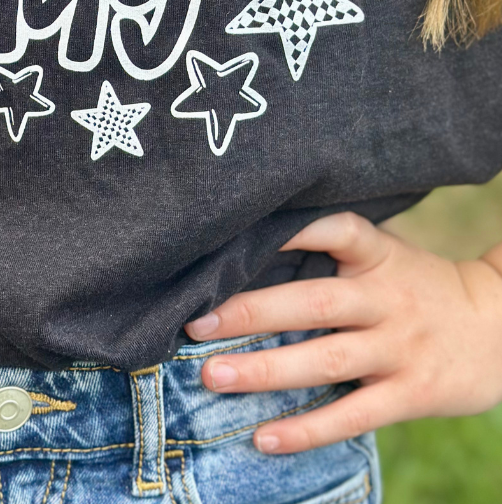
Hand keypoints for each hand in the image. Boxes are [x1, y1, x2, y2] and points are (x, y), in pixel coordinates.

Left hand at [183, 212, 501, 453]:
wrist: (498, 326)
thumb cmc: (417, 285)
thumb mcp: (386, 256)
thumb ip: (333, 253)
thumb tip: (250, 252)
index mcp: (377, 255)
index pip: (336, 230)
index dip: (293, 230)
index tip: (240, 235)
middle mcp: (386, 299)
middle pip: (314, 303)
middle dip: (253, 313)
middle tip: (197, 324)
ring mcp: (399, 348)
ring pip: (326, 360)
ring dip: (266, 371)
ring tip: (213, 376)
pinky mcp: (410, 393)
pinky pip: (352, 415)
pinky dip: (306, 430)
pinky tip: (263, 438)